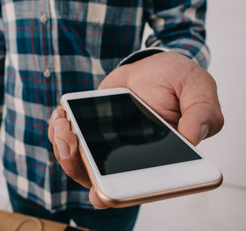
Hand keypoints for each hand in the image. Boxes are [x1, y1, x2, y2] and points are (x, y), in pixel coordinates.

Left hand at [48, 51, 223, 207]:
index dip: (115, 194)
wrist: (151, 66)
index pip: (136, 187)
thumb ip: (202, 112)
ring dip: (64, 148)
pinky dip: (58, 132)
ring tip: (62, 124)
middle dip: (77, 164)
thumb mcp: (197, 87)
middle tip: (70, 139)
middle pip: (99, 178)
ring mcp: (109, 145)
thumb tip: (194, 137)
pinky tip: (61, 116)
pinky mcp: (93, 130)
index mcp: (160, 158)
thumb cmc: (175, 80)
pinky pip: (71, 140)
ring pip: (80, 162)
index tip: (98, 189)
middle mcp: (131, 158)